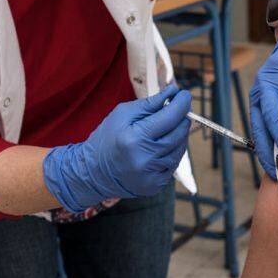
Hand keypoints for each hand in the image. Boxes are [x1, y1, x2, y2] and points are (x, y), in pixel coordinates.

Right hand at [43, 83, 190, 212]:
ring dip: (179, 135)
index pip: (169, 117)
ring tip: (168, 127)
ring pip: (179, 149)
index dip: (181, 104)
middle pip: (178, 134)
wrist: (93, 172)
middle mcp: (145, 159)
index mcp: (135, 138)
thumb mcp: (122, 114)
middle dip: (182, 118)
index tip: (185, 94)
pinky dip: (172, 151)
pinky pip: (173, 164)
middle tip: (179, 108)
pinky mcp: (155, 185)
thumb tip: (173, 92)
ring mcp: (151, 175)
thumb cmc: (107, 138)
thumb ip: (150, 103)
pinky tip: (162, 145)